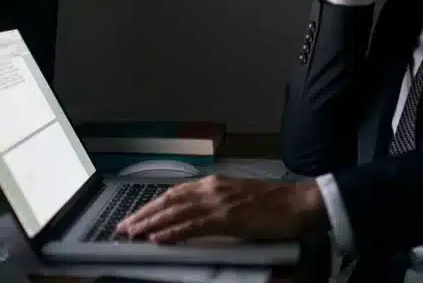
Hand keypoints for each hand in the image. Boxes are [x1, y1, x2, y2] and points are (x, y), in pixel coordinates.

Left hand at [114, 176, 326, 243]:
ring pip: (175, 212)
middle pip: (169, 201)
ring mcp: (219, 202)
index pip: (175, 193)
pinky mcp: (227, 218)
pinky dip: (173, 232)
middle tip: (123, 226)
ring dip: (151, 224)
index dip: (153, 204)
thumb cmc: (274, 203)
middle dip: (144, 214)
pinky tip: (159, 238)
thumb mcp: (239, 197)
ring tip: (132, 232)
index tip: (136, 215)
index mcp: (215, 183)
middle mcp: (212, 188)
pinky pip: (193, 226)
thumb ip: (217, 202)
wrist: (299, 203)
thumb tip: (196, 215)